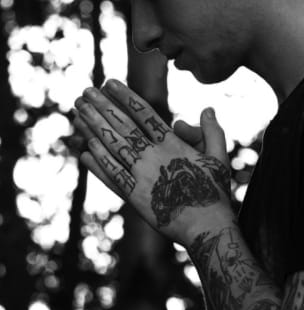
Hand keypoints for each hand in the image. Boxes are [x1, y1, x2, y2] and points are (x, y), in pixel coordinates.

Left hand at [72, 80, 233, 246]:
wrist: (205, 226)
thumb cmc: (214, 191)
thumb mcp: (219, 157)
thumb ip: (212, 131)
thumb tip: (207, 108)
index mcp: (173, 145)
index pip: (145, 114)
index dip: (126, 97)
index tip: (110, 83)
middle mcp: (153, 158)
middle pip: (123, 127)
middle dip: (102, 107)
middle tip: (85, 92)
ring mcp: (141, 177)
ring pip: (113, 148)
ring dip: (93, 129)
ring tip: (78, 112)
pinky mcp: (134, 197)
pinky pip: (112, 176)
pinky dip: (97, 163)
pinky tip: (85, 151)